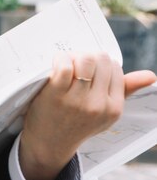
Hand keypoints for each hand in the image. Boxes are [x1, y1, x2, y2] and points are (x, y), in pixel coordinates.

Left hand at [19, 52, 156, 179]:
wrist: (51, 141)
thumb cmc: (78, 120)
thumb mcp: (105, 111)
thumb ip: (126, 89)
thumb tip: (151, 75)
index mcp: (114, 108)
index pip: (115, 68)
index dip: (101, 63)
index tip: (90, 70)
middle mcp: (99, 105)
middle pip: (100, 59)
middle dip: (88, 56)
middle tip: (77, 65)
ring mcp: (77, 100)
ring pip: (85, 59)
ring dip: (75, 56)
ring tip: (68, 64)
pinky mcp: (56, 94)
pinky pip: (65, 65)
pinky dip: (61, 58)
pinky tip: (57, 64)